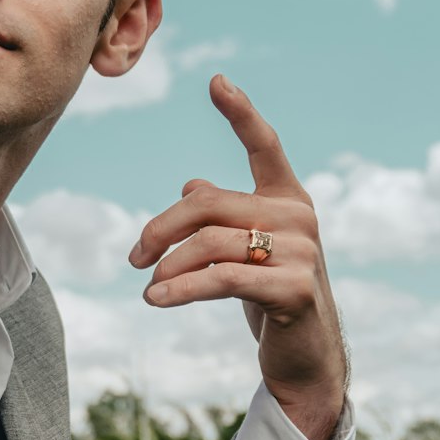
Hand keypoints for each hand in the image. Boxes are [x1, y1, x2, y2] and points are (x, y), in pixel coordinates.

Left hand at [128, 74, 347, 439]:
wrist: (304, 357)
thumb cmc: (268, 295)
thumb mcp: (243, 251)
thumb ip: (222, 215)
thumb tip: (189, 184)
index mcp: (287, 198)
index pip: (264, 146)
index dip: (240, 113)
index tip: (216, 81)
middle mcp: (299, 216)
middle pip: (208, 204)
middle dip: (161, 229)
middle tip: (134, 257)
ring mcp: (302, 252)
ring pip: (209, 243)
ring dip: (167, 267)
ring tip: (147, 288)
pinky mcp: (293, 288)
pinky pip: (221, 279)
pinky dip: (180, 288)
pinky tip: (156, 298)